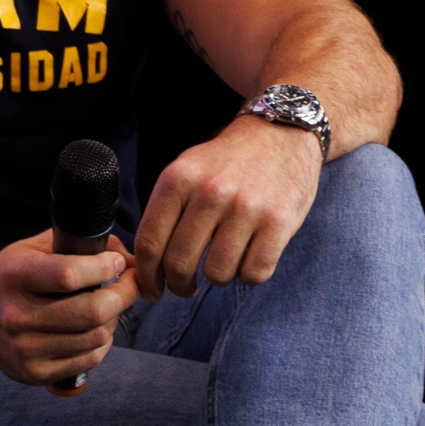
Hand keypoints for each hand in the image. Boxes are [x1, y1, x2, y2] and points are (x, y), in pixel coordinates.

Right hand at [0, 233, 135, 385]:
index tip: (116, 262)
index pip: (68, 275)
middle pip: (91, 311)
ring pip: (97, 336)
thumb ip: (78, 244)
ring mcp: (24, 349)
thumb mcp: (33, 248)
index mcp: (13, 277)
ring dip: (113, 318)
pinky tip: (93, 329)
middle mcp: (15, 315)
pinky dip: (101, 342)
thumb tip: (127, 258)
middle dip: (123, 294)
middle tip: (129, 283)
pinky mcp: (34, 372)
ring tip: (106, 306)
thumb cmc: (11, 275)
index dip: (103, 267)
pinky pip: (90, 359)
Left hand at [133, 117, 321, 300]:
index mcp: (177, 180)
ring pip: (217, 273)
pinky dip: (248, 275)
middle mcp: (210, 193)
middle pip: (179, 263)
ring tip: (221, 264)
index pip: (150, 242)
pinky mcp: (280, 221)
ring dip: (216, 278)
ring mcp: (246, 208)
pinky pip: (255, 272)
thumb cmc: (226, 162)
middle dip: (178, 285)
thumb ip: (165, 211)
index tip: (150, 290)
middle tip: (184, 288)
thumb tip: (144, 263)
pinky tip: (247, 259)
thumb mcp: (185, 171)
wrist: (280, 135)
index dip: (146, 276)